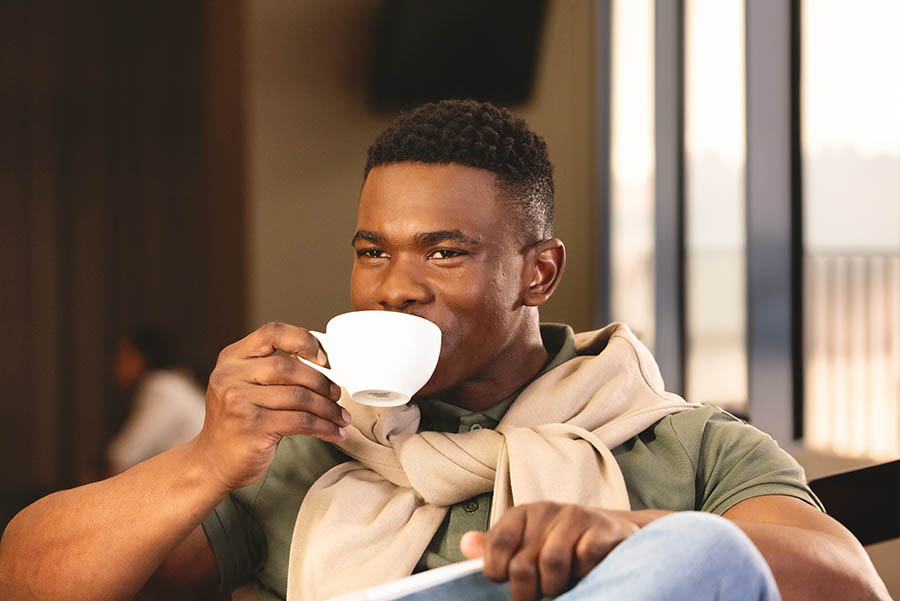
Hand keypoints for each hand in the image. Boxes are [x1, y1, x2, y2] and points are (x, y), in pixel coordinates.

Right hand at [195, 322, 349, 491]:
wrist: (212, 462)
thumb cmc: (239, 422)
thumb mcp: (245, 386)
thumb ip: (272, 371)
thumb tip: (324, 366)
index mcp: (232, 358)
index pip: (273, 332)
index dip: (303, 340)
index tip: (323, 359)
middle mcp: (231, 375)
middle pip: (289, 368)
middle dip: (322, 382)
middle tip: (337, 395)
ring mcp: (239, 401)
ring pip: (299, 397)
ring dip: (327, 409)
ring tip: (340, 417)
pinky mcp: (252, 427)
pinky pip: (300, 422)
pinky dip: (323, 427)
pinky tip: (333, 432)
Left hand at [460, 502, 643, 600]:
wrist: (610, 532)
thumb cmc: (559, 543)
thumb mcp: (524, 543)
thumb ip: (494, 548)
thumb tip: (466, 545)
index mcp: (522, 514)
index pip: (496, 544)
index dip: (498, 572)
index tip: (506, 583)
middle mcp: (546, 510)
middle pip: (523, 564)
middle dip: (527, 591)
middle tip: (536, 596)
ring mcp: (576, 516)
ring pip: (552, 563)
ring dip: (554, 587)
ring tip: (558, 588)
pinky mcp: (602, 529)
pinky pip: (584, 558)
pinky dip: (582, 575)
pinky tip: (583, 574)